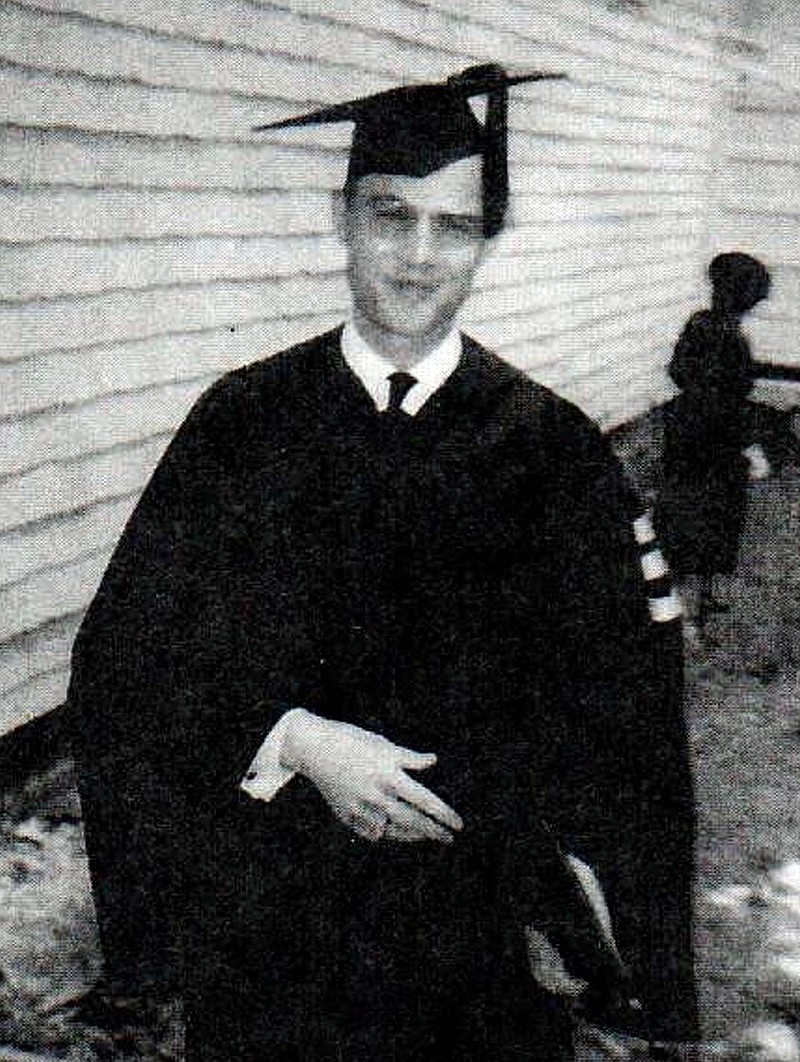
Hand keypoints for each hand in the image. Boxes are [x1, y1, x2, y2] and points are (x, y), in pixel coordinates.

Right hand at [281, 711, 462, 843]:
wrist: (313, 747)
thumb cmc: (352, 740)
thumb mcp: (383, 745)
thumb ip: (410, 758)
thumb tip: (433, 761)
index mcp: (390, 775)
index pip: (425, 801)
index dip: (444, 815)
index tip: (458, 825)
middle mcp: (377, 795)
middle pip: (413, 821)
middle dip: (434, 832)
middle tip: (448, 838)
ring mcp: (360, 807)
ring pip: (393, 831)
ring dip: (412, 835)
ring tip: (424, 835)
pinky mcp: (345, 814)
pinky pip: (370, 832)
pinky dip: (383, 833)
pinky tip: (393, 832)